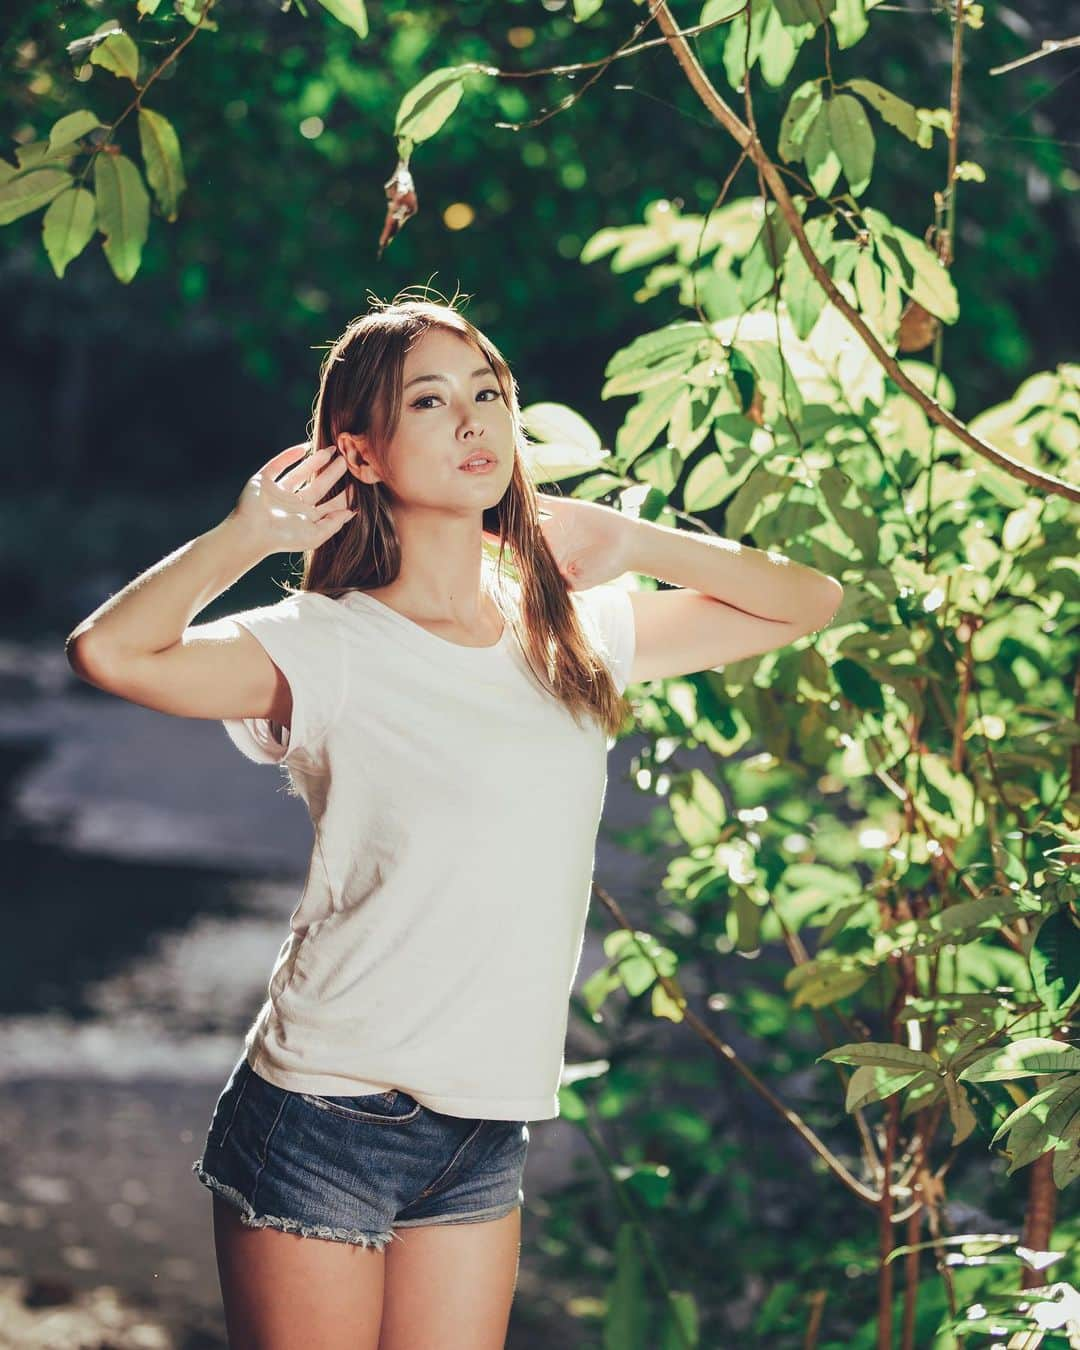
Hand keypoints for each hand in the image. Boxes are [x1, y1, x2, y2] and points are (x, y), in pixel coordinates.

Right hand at [231, 443, 354, 555]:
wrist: (252, 532)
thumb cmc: (283, 538)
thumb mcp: (315, 535)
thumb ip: (334, 524)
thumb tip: (351, 512)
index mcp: (305, 519)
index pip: (329, 504)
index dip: (344, 495)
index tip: (359, 483)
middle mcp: (293, 505)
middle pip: (318, 486)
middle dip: (332, 474)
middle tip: (346, 460)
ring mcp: (278, 493)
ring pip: (300, 473)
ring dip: (315, 462)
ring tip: (330, 451)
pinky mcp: (263, 482)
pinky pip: (277, 465)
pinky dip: (289, 456)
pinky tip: (304, 448)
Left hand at [486, 493, 635, 589]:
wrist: (628, 545)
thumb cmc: (605, 569)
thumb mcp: (580, 582)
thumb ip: (560, 584)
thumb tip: (539, 591)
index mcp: (543, 559)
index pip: (514, 551)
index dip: (496, 543)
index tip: (477, 535)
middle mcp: (543, 541)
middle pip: (512, 531)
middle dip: (493, 523)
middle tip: (469, 511)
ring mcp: (550, 523)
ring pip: (522, 514)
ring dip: (506, 507)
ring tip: (483, 496)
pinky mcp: (563, 508)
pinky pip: (541, 501)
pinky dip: (527, 494)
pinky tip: (510, 485)